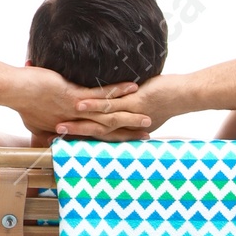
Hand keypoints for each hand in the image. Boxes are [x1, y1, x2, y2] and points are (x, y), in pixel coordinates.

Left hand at [6, 66, 143, 138]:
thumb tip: (49, 137)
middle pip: (108, 130)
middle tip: (147, 133)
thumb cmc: (22, 105)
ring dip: (130, 115)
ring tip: (147, 116)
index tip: (128, 142)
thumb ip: (45, 131)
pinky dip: (118, 90)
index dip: (113, 140)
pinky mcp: (76, 95)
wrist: (14, 91)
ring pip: (109, 114)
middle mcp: (77, 122)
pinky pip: (102, 94)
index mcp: (70, 129)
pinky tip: (133, 87)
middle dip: (129, 133)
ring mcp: (78, 110)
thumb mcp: (35, 124)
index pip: (96, 137)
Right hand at [58, 75, 183, 140]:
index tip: (56, 140)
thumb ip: (124, 111)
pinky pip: (112, 104)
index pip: (96, 135)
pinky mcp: (135, 103)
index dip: (76, 137)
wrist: (185, 96)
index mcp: (124, 128)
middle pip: (94, 132)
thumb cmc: (163, 99)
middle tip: (50, 138)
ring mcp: (129, 114)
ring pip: (100, 121)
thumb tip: (109, 109)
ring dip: (78, 124)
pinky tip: (78, 104)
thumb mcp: (140, 109)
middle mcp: (124, 125)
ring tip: (58, 126)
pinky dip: (94, 104)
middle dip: (72, 135)